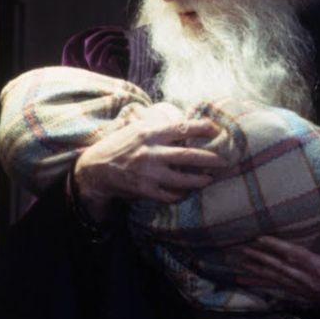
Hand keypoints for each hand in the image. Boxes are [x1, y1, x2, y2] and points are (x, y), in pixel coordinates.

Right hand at [73, 104, 228, 219]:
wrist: (94, 169)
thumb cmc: (118, 145)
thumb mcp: (135, 128)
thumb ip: (156, 127)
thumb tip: (181, 123)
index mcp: (150, 133)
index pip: (182, 127)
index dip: (202, 128)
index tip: (217, 129)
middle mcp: (150, 152)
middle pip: (188, 155)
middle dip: (210, 158)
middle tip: (225, 161)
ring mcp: (148, 172)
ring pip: (182, 178)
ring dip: (200, 179)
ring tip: (210, 179)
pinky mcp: (144, 189)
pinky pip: (169, 195)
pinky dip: (181, 194)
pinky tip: (187, 192)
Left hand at [236, 223, 319, 305]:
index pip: (292, 255)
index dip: (274, 246)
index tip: (258, 239)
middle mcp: (310, 282)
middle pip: (279, 270)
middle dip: (259, 261)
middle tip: (241, 253)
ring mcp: (308, 292)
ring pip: (278, 283)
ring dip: (258, 277)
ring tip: (239, 273)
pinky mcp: (309, 297)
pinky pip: (284, 293)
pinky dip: (269, 289)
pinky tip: (257, 287)